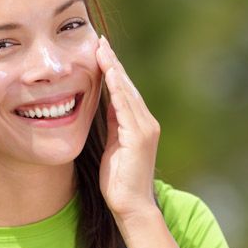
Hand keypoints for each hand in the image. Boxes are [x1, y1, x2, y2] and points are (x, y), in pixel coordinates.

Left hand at [95, 35, 160, 218]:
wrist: (131, 206)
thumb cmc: (119, 181)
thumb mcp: (113, 147)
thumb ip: (113, 126)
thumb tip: (105, 106)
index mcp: (139, 125)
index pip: (124, 91)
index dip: (112, 70)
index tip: (100, 51)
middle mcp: (146, 122)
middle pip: (127, 86)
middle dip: (113, 63)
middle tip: (100, 41)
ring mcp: (145, 128)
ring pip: (127, 91)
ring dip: (114, 69)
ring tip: (102, 49)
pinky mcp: (140, 136)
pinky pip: (125, 106)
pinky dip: (117, 88)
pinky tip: (108, 73)